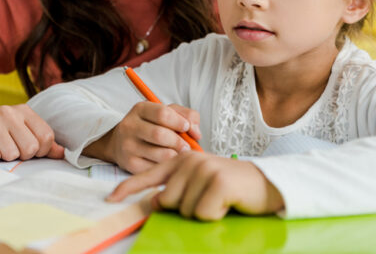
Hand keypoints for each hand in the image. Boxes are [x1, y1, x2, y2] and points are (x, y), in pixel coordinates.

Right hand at [0, 104, 64, 161]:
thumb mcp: (17, 133)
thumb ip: (41, 142)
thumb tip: (62, 153)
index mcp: (23, 110)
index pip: (46, 137)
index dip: (40, 151)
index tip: (26, 151)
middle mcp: (9, 111)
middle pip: (31, 148)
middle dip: (20, 156)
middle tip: (5, 149)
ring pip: (12, 154)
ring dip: (2, 158)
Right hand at [84, 102, 201, 173]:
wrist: (120, 143)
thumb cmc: (151, 126)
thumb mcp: (165, 113)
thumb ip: (186, 116)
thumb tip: (196, 133)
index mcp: (140, 109)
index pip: (162, 113)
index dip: (179, 121)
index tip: (186, 127)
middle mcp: (130, 126)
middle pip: (160, 135)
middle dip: (179, 142)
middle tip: (186, 146)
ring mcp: (128, 146)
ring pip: (161, 154)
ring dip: (176, 156)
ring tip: (179, 154)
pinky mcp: (130, 164)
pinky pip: (156, 168)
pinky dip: (167, 166)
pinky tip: (168, 162)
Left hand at [107, 152, 284, 220]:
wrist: (265, 183)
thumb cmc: (230, 187)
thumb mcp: (200, 182)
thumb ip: (176, 188)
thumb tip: (153, 203)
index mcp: (181, 161)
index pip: (148, 175)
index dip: (127, 188)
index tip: (110, 199)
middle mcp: (189, 161)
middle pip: (165, 201)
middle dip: (184, 208)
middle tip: (207, 199)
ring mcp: (204, 169)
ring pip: (183, 210)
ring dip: (202, 212)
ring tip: (219, 200)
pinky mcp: (218, 182)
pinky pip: (202, 214)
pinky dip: (215, 215)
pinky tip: (227, 203)